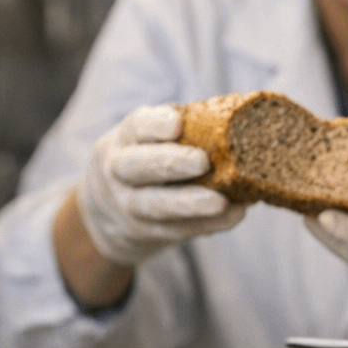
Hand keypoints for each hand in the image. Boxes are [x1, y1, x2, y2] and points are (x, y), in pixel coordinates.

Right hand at [76, 105, 246, 265]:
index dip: (155, 125)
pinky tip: (233, 215)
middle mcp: (120, 170)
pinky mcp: (148, 231)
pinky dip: (208, 224)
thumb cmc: (147, 158)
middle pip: (140, 166)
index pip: (136, 127)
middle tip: (203, 162)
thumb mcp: (149, 139)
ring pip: (158, 205)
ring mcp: (130, 205)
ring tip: (222, 202)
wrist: (108, 210)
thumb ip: (183, 127)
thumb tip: (239, 116)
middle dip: (171, 164)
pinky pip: (178, 229)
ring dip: (192, 204)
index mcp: (125, 138)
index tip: (177, 124)